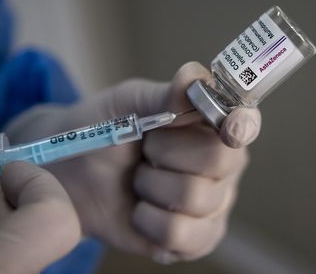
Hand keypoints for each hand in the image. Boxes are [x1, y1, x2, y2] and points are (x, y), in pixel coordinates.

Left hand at [5, 62, 260, 262]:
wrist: (72, 175)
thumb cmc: (104, 130)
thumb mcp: (127, 103)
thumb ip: (163, 94)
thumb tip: (194, 77)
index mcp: (211, 124)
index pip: (244, 123)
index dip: (242, 124)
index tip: (230, 127)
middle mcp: (223, 164)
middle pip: (220, 159)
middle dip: (167, 152)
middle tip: (146, 150)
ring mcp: (213, 204)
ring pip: (197, 198)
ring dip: (152, 187)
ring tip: (139, 180)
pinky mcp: (197, 238)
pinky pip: (184, 236)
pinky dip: (150, 223)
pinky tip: (141, 212)